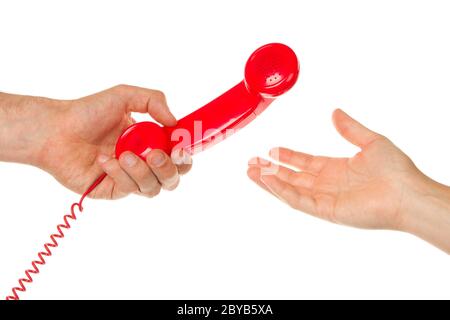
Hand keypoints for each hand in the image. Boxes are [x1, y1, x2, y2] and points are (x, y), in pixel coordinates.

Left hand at [32, 85, 191, 198]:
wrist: (56, 130)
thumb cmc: (89, 112)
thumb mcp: (125, 96)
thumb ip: (154, 101)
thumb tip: (175, 123)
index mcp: (151, 142)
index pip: (179, 156)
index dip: (185, 156)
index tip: (180, 147)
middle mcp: (144, 163)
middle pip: (172, 178)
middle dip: (169, 169)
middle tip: (157, 155)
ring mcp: (129, 178)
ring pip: (154, 188)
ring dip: (143, 171)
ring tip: (124, 154)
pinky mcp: (113, 190)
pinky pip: (129, 189)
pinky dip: (120, 174)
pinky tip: (105, 161)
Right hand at [247, 109, 427, 229]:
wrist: (406, 193)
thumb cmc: (395, 170)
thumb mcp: (371, 141)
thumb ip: (350, 128)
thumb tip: (335, 112)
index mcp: (336, 169)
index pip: (305, 163)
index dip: (288, 157)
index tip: (272, 150)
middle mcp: (327, 185)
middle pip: (292, 176)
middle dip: (271, 169)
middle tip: (251, 162)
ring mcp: (324, 198)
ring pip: (289, 189)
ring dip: (269, 181)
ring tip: (250, 171)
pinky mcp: (325, 210)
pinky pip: (298, 200)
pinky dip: (281, 190)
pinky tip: (267, 180)